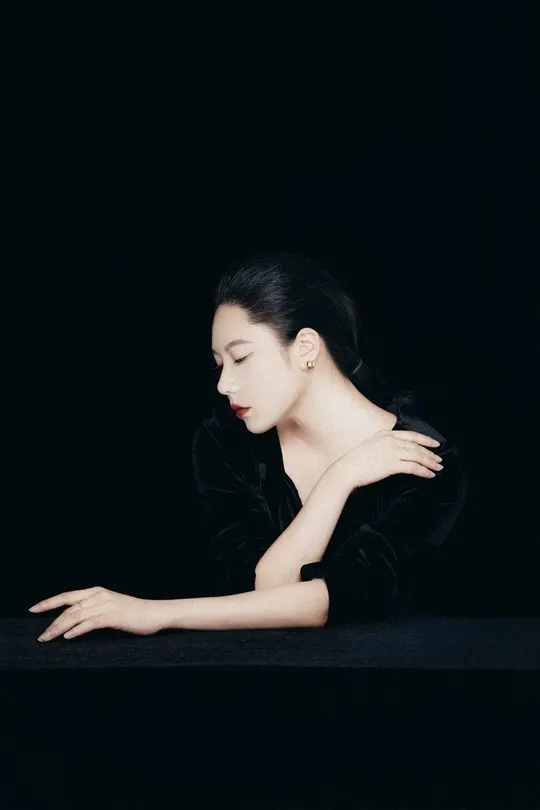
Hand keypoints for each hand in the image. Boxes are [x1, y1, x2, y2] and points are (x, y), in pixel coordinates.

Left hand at [29, 585, 163, 641]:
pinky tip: (68, 637)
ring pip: (76, 616)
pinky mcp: (113, 616)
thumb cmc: (134, 612)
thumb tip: (74, 621)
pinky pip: (90, 623)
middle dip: (52, 622)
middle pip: (69, 608)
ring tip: (48, 639)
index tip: (33, 609)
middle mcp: (99, 596)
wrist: (156, 613)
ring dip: (59, 628)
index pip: (67, 596)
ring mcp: (106, 605)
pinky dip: (77, 630)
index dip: (49, 602)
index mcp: (97, 592)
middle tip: (41, 637)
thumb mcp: (111, 607)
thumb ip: (94, 610)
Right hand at [335, 429, 442, 491]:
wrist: (347, 469)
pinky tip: (429, 475)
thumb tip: (397, 452)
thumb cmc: (355, 461)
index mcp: (385, 434)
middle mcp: (390, 440)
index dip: (425, 439)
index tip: (435, 444)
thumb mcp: (371, 445)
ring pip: (418, 456)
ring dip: (430, 462)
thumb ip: (384, 445)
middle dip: (430, 453)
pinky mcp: (392, 464)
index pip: (411, 435)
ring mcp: (392, 452)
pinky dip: (424, 471)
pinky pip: (413, 467)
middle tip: (439, 459)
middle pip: (417, 446)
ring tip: (438, 468)